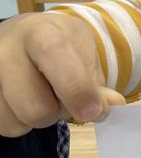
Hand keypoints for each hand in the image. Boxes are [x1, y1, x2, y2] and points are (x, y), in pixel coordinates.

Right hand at [0, 13, 123, 136]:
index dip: (76, 88)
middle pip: (36, 107)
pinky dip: (19, 123)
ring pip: (17, 122)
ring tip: (39, 96)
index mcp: (40, 31)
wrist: (20, 39)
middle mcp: (5, 48)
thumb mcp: (83, 54)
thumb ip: (96, 83)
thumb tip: (113, 106)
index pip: (54, 55)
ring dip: (37, 120)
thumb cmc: (60, 49)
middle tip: (61, 97)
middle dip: (58, 112)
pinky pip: (3, 126)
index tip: (92, 112)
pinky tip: (21, 102)